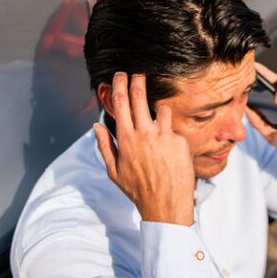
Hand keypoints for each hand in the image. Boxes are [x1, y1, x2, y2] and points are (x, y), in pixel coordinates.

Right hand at [93, 72, 195, 224]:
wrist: (165, 204)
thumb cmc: (138, 189)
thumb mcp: (114, 171)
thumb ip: (105, 145)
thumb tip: (96, 126)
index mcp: (126, 138)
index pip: (120, 103)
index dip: (119, 85)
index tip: (120, 75)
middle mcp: (144, 132)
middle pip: (139, 97)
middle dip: (138, 80)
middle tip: (138, 73)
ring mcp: (164, 135)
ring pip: (162, 109)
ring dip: (159, 112)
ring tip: (158, 126)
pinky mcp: (180, 141)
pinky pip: (175, 130)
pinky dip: (171, 136)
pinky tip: (170, 153)